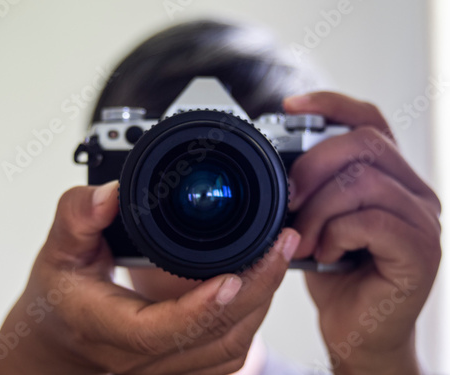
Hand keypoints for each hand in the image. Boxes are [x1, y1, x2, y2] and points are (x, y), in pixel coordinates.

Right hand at [0, 181, 299, 374]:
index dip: (198, 308)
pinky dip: (252, 319)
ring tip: (279, 255)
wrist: (61, 343)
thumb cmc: (60, 299)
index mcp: (104, 325)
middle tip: (281, 242)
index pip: (155, 331)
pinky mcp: (182, 369)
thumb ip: (78, 217)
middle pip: (210, 338)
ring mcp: (164, 370)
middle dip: (255, 290)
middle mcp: (137, 358)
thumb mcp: (58, 250)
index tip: (232, 275)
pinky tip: (262, 284)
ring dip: (261, 302)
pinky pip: (229, 355)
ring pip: (228, 349)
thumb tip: (110, 195)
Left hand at [284, 93, 440, 374]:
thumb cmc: (337, 273)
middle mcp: (414, 192)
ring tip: (304, 237)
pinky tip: (325, 252)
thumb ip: (312, 189)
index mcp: (389, 177)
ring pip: (363, 182)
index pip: (369, 121)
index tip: (290, 106)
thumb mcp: (317, 220)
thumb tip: (279, 161)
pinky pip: (370, 220)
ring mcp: (423, 220)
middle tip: (289, 199)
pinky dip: (335, 233)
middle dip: (313, 165)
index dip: (331, 104)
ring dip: (318, 209)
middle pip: (364, 144)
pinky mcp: (421, 252)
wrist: (357, 330)